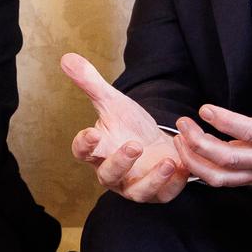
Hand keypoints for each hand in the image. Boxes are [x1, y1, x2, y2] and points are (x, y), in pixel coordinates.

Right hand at [61, 52, 188, 203]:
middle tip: (134, 145)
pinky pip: (165, 193)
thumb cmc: (131, 126)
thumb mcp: (113, 102)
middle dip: (120, 162)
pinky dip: (175, 182)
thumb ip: (90, 83)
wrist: (159, 145)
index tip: (92, 133)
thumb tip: (67, 57)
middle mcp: (113, 173)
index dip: (85, 144)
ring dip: (152, 179)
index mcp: (98, 151)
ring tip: (168, 162)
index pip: (83, 151)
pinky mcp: (159, 193)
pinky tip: (184, 164)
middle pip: (108, 175)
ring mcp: (135, 186)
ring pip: (137, 192)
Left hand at [174, 32, 251, 191]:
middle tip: (182, 123)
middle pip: (229, 157)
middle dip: (200, 143)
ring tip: (180, 139)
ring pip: (221, 176)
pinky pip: (225, 181)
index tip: (205, 109)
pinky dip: (203, 171)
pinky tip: (190, 154)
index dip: (226, 122)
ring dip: (195, 161)